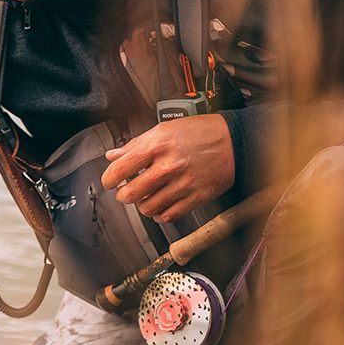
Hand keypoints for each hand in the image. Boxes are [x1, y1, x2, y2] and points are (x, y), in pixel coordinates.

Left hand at [101, 114, 234, 222]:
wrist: (234, 141)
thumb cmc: (200, 132)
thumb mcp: (164, 129)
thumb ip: (136, 144)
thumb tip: (113, 155)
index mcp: (157, 146)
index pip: (120, 169)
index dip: (109, 179)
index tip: (109, 181)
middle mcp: (169, 166)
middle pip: (131, 193)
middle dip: (123, 195)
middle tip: (125, 191)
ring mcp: (183, 184)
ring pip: (148, 208)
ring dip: (141, 205)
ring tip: (144, 198)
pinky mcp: (197, 197)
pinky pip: (170, 215)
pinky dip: (160, 214)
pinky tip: (160, 206)